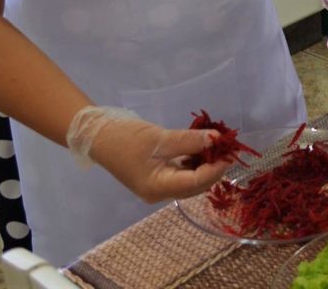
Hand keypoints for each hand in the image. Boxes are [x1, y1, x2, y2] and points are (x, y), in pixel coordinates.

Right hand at [67, 106, 228, 202]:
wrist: (97, 135)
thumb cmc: (125, 138)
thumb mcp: (159, 138)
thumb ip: (189, 141)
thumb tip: (217, 140)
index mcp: (157, 188)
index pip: (195, 183)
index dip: (215, 168)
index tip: (230, 152)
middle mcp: (159, 192)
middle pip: (195, 185)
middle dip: (213, 167)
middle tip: (226, 146)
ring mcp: (158, 185)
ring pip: (191, 179)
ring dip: (206, 163)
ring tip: (217, 144)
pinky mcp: (158, 176)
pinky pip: (183, 172)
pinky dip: (194, 161)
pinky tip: (201, 146)